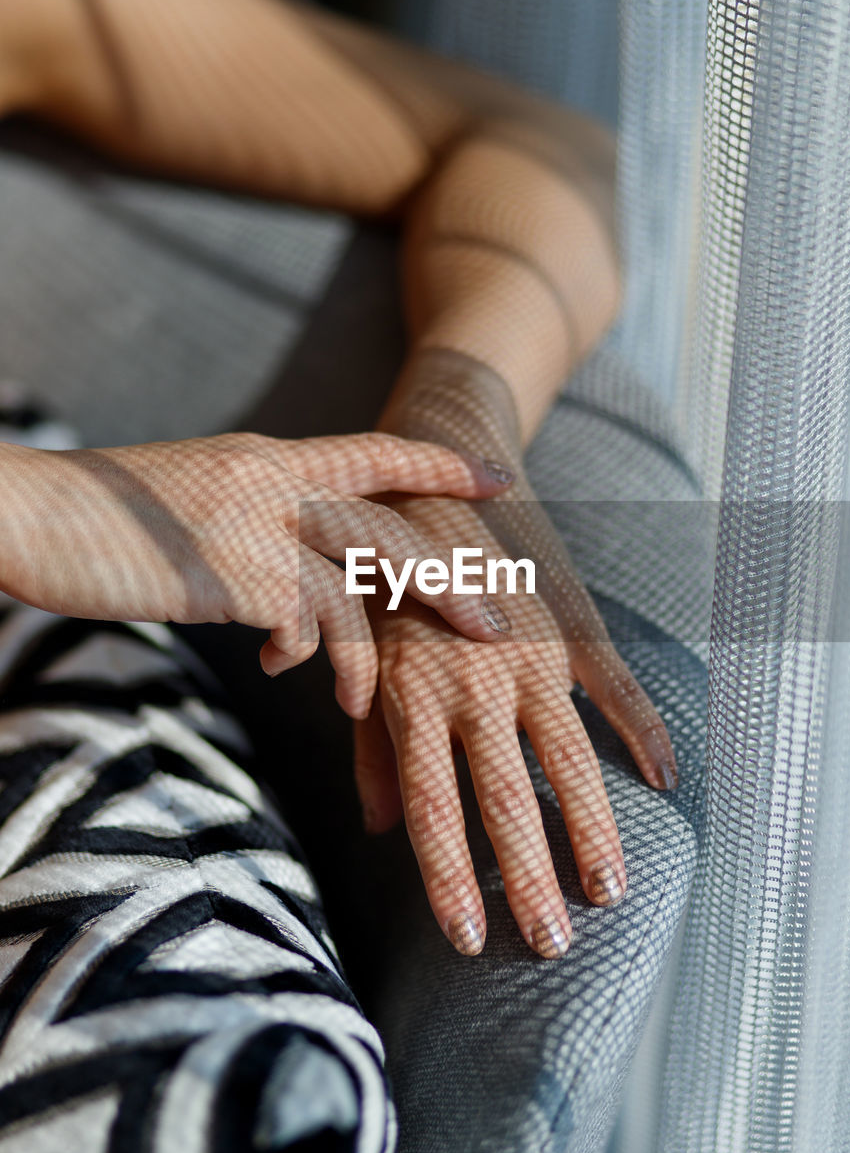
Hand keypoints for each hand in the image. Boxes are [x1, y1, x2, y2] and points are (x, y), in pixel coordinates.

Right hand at [0, 431, 513, 717]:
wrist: (30, 512)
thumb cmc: (104, 517)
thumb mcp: (195, 500)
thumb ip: (254, 526)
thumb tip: (288, 598)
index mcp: (270, 455)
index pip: (376, 451)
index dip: (441, 466)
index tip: (499, 479)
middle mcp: (274, 477)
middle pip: (393, 524)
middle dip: (451, 577)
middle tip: (496, 623)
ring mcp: (255, 520)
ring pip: (356, 580)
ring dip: (374, 650)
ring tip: (367, 701)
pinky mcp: (229, 569)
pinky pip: (301, 619)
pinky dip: (305, 654)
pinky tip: (284, 670)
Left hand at [353, 487, 677, 957]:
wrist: (434, 482)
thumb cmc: (384, 582)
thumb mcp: (362, 662)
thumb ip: (372, 747)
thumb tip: (380, 830)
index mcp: (413, 697)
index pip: (431, 808)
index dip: (449, 879)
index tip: (468, 939)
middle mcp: (472, 683)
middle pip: (504, 799)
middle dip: (528, 879)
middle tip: (551, 943)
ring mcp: (528, 654)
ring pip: (567, 758)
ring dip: (589, 830)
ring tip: (609, 890)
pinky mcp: (568, 625)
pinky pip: (615, 687)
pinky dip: (643, 731)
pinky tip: (665, 778)